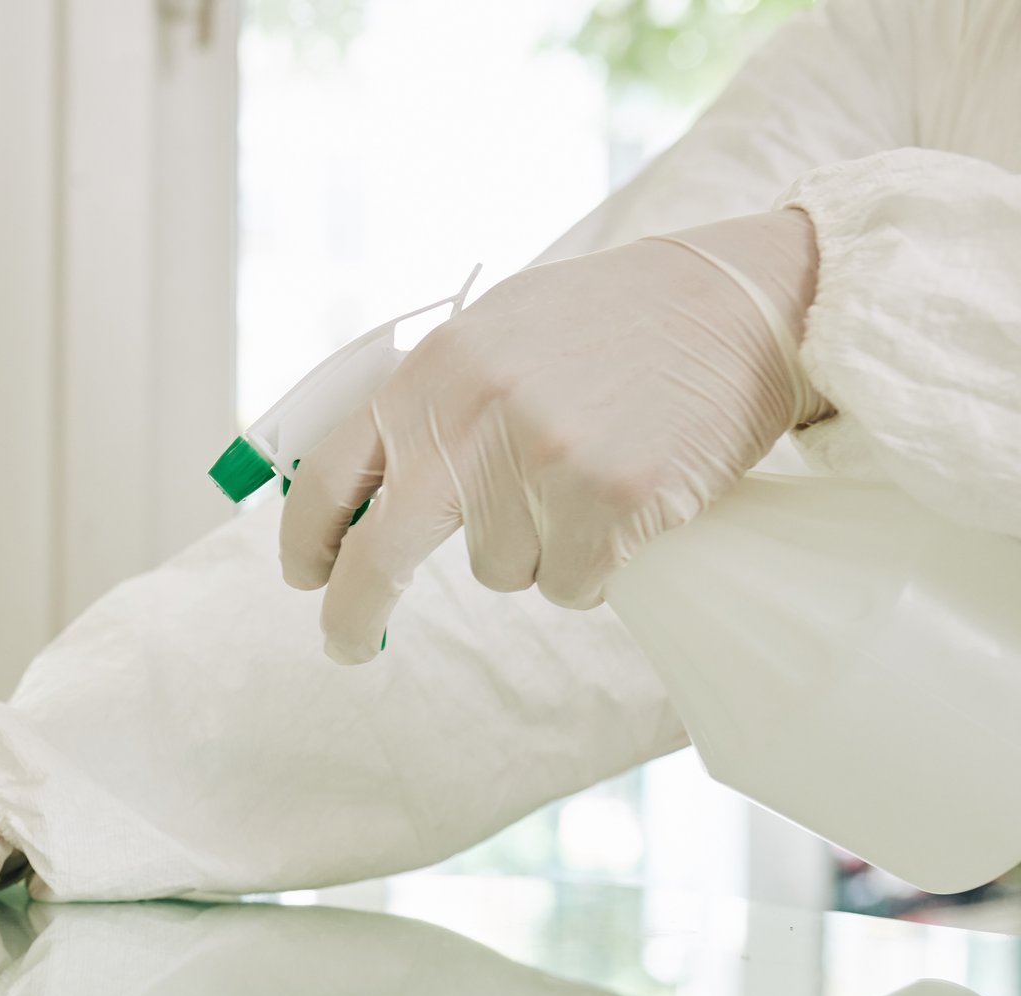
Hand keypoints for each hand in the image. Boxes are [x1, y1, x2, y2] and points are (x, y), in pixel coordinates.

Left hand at [280, 209, 824, 662]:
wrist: (739, 300)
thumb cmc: (615, 323)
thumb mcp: (495, 334)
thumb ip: (432, 405)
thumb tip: (369, 488)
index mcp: (431, 374)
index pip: (332, 474)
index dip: (307, 538)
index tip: (305, 575)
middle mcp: (471, 418)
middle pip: (382, 558)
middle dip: (355, 614)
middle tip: (345, 646)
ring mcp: (539, 462)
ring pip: (502, 573)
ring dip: (540, 550)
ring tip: (589, 480)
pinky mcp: (608, 504)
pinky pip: (571, 585)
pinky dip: (596, 566)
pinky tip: (628, 508)